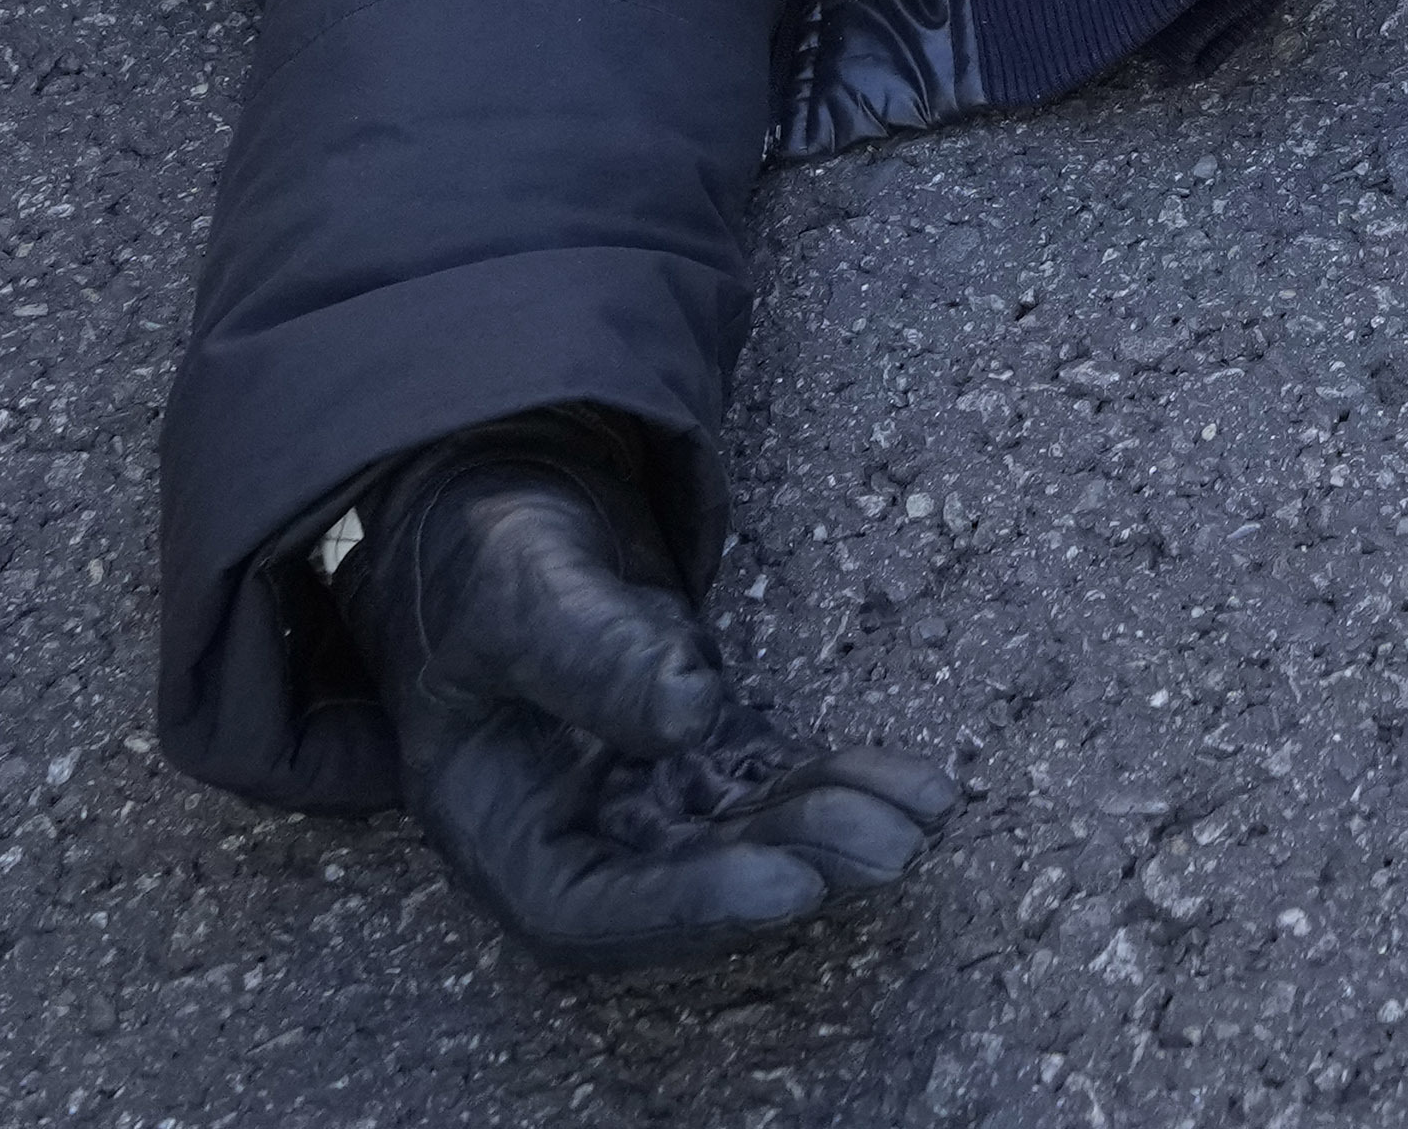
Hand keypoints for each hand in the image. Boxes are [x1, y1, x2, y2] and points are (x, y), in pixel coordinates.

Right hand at [352, 419, 948, 978]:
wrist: (506, 496)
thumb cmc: (487, 546)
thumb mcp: (521, 581)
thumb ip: (590, 648)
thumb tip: (688, 711)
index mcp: (490, 818)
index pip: (581, 909)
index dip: (685, 912)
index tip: (786, 885)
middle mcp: (567, 829)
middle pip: (680, 885)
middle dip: (785, 866)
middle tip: (886, 846)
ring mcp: (635, 796)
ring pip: (740, 838)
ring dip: (830, 829)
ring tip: (920, 815)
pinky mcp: (694, 753)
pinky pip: (771, 784)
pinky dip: (842, 784)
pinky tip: (919, 786)